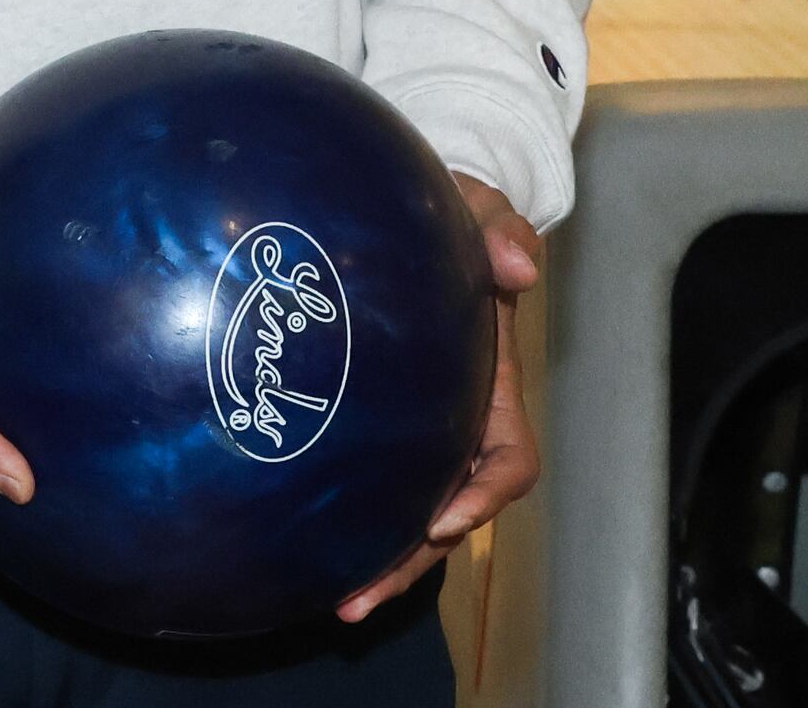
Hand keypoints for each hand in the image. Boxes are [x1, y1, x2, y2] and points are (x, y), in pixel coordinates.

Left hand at [337, 173, 542, 622]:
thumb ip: (500, 229)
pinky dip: (335, 517)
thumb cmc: (452, 211)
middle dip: (409, 563)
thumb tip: (519, 266)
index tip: (442, 522)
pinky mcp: (365, 421)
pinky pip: (359, 481)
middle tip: (355, 597)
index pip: (507, 462)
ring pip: (402, 515)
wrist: (415, 210)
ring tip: (326, 601)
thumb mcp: (480, 206)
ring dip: (375, 562)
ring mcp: (413, 429)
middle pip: (447, 515)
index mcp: (491, 386)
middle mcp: (456, 421)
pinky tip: (287, 540)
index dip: (482, 497)